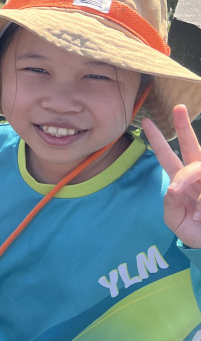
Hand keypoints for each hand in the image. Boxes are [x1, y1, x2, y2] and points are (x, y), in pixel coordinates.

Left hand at [143, 105, 200, 247]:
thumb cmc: (193, 231)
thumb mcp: (175, 221)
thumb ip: (171, 205)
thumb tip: (175, 188)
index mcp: (181, 182)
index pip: (167, 157)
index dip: (157, 140)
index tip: (146, 123)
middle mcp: (197, 176)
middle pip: (190, 146)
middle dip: (183, 127)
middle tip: (178, 108)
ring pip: (199, 166)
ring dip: (191, 180)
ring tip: (198, 211)